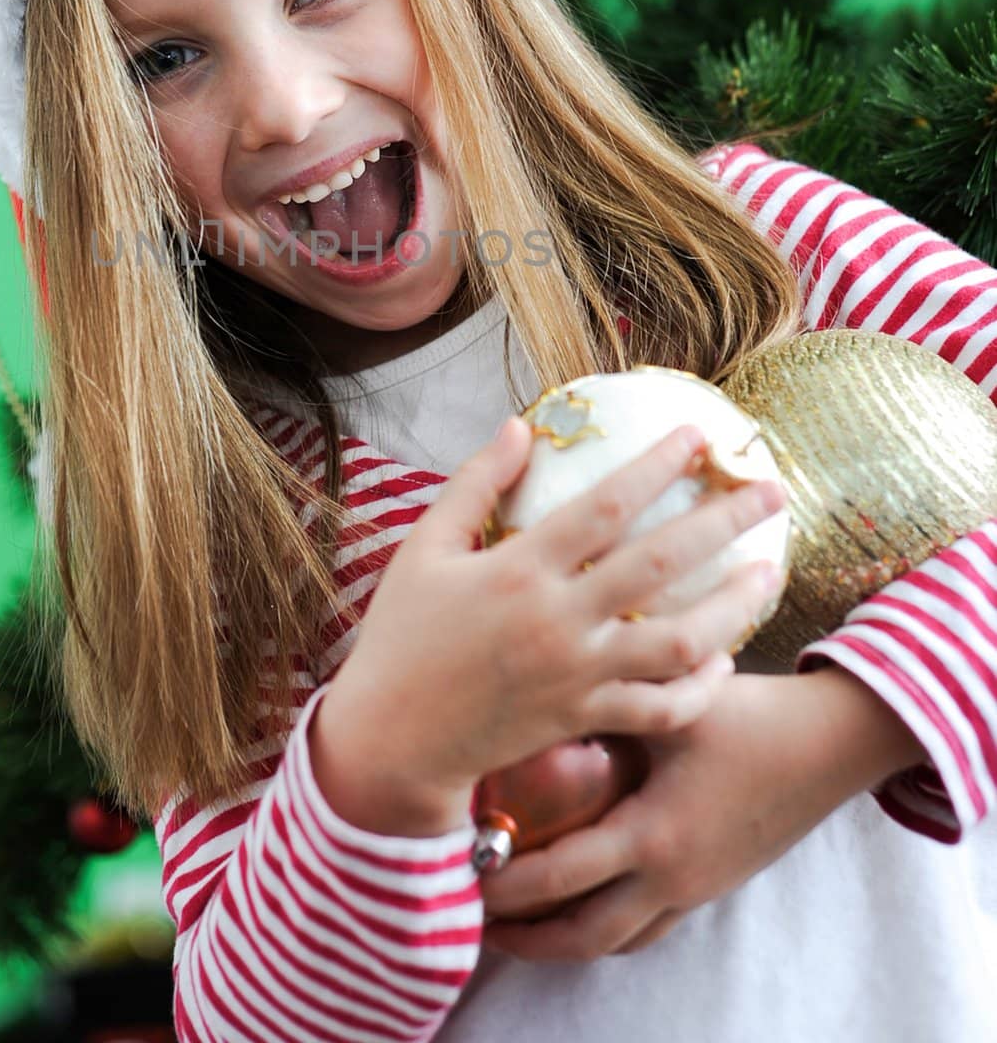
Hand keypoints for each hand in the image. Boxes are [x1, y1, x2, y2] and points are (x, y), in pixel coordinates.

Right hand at [321, 418, 785, 823]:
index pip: (604, 506)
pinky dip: (698, 689)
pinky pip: (658, 708)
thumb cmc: (402, 635)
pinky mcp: (583, 718)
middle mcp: (558, 619)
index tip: (697, 437)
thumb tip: (518, 426)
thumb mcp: (423, 548)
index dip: (655, 468)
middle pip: (660, 565)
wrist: (392, 738)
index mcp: (518, 569)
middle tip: (772, 492)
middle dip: (723, 523)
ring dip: (733, 608)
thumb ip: (473, 485)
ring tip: (768, 575)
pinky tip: (723, 659)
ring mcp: (576, 674)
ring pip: (677, 643)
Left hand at [479, 665, 928, 960]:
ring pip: (616, 942)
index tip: (460, 875)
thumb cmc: (746, 715)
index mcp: (654, 834)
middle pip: (582, 934)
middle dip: (525, 936)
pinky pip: (647, 929)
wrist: (829, 742)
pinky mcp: (711, 883)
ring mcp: (694, 887)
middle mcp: (672, 875)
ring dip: (561, 941)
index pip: (561, 875)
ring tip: (513, 928)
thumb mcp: (669, 704)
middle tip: (472, 920)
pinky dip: (604, 932)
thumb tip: (529, 685)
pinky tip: (577, 912)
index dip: (506, 884)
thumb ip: (603, 701)